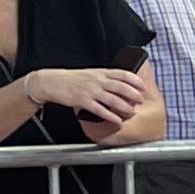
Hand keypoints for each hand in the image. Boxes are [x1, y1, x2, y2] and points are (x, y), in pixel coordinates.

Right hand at [31, 64, 152, 121]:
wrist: (51, 82)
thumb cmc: (71, 79)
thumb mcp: (90, 74)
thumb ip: (104, 78)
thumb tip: (119, 84)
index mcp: (101, 72)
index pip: (123, 74)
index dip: (136, 80)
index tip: (143, 87)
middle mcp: (98, 80)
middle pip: (122, 87)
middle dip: (134, 95)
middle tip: (140, 101)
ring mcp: (91, 91)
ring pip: (113, 99)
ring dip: (125, 107)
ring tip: (132, 112)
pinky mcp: (83, 101)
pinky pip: (100, 110)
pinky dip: (111, 116)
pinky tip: (117, 121)